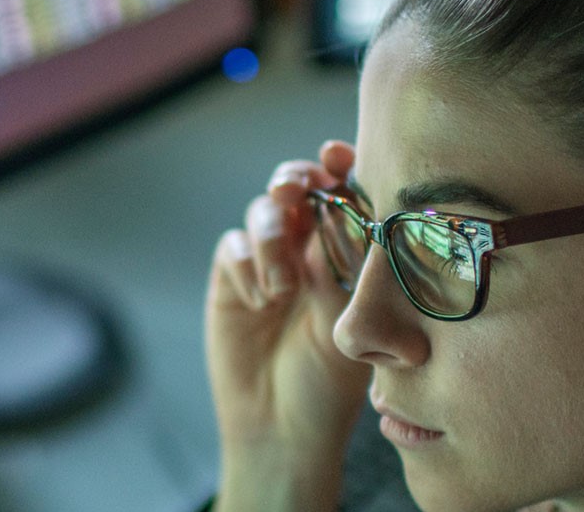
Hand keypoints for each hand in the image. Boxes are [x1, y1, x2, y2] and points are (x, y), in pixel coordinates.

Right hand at [207, 141, 370, 511]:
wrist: (281, 428)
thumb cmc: (330, 384)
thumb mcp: (351, 324)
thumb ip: (344, 267)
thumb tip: (342, 215)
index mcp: (347, 251)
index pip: (346, 191)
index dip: (341, 165)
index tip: (337, 156)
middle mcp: (307, 248)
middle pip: (297, 186)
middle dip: (295, 180)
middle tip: (296, 193)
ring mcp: (267, 262)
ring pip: (263, 212)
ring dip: (271, 236)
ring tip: (283, 287)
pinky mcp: (232, 280)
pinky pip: (233, 247)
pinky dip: (246, 266)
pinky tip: (260, 302)